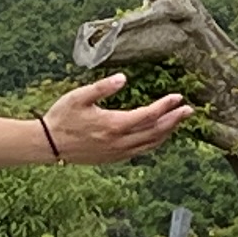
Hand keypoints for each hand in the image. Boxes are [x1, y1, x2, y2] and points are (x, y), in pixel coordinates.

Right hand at [36, 73, 193, 165]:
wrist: (49, 145)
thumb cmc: (62, 117)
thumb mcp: (79, 96)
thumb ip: (102, 87)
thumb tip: (123, 78)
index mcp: (114, 125)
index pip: (148, 115)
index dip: (165, 106)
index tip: (178, 98)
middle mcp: (119, 141)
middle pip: (155, 131)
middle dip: (174, 120)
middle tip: (189, 111)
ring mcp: (117, 152)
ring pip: (150, 144)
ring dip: (167, 133)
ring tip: (178, 122)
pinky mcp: (113, 158)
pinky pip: (140, 151)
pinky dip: (154, 143)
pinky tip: (158, 136)